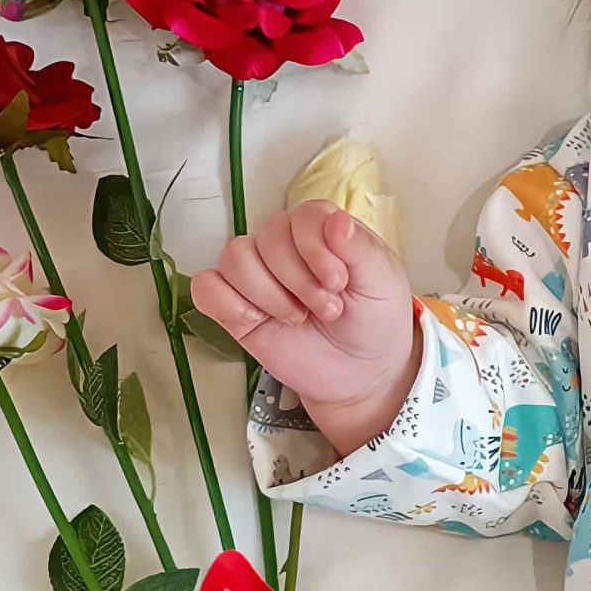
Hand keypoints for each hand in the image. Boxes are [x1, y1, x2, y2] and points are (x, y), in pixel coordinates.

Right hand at [185, 202, 418, 445]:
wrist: (360, 374)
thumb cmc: (373, 321)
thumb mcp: (382, 282)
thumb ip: (361, 248)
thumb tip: (336, 220)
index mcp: (318, 230)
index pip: (301, 217)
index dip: (316, 250)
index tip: (338, 284)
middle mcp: (282, 245)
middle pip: (266, 238)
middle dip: (298, 281)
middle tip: (327, 310)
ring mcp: (255, 275)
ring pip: (234, 258)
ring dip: (268, 294)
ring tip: (298, 318)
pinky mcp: (234, 307)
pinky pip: (207, 288)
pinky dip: (229, 305)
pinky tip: (258, 322)